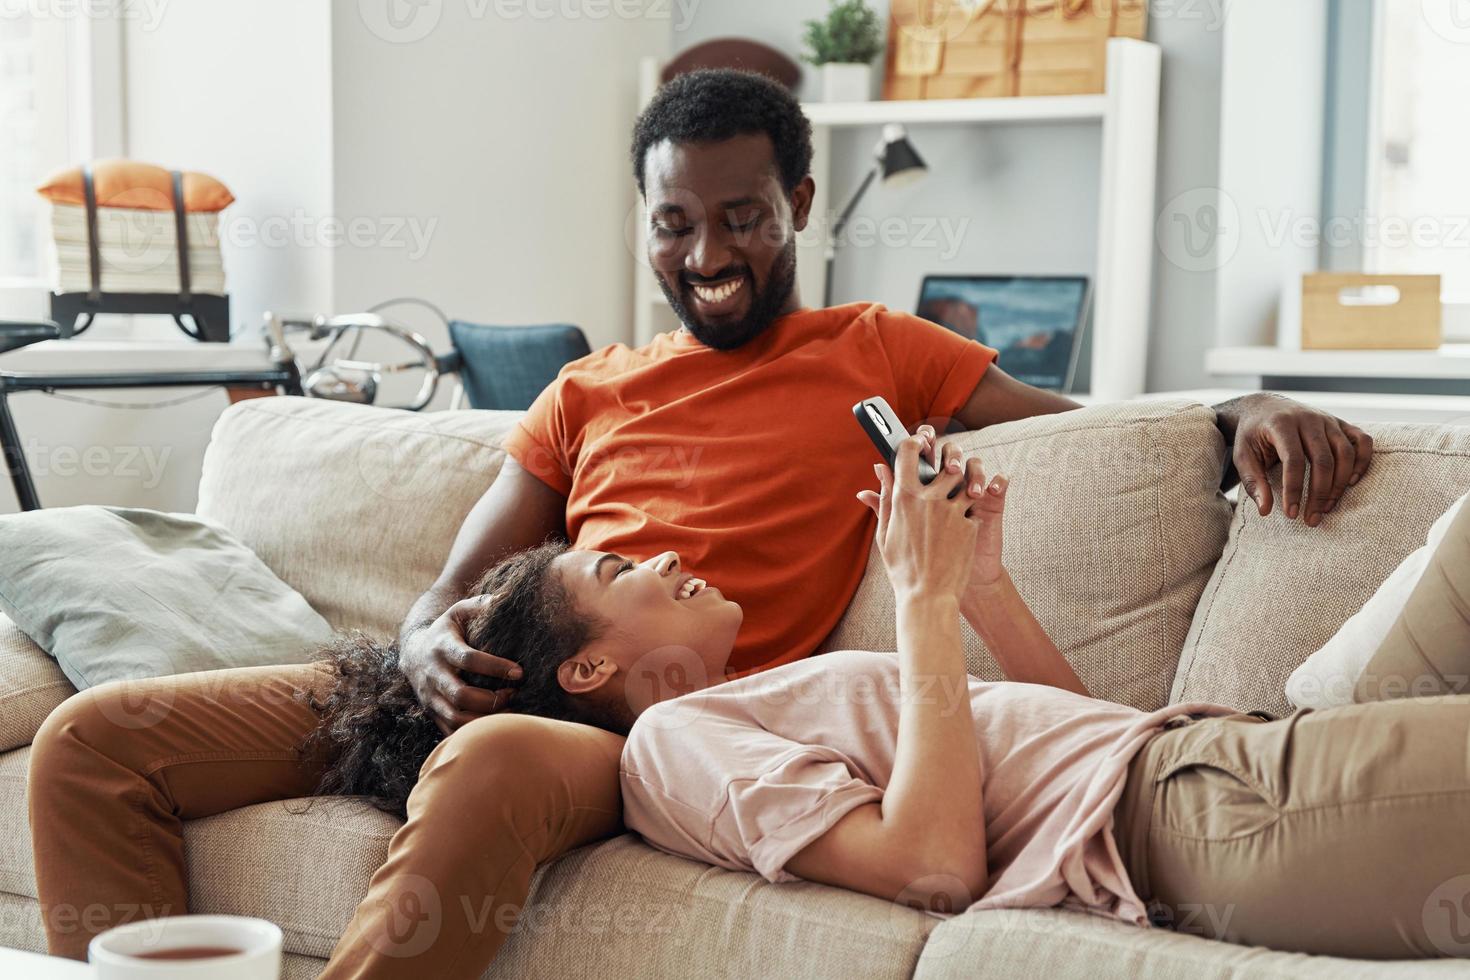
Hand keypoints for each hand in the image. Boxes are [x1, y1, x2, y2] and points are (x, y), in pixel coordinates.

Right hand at [400, 594, 522, 735]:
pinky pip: (451, 731)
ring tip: (509, 710)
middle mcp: (432, 674)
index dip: (495, 667)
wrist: (413, 652)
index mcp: (441, 647)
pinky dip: (474, 732)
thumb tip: (504, 598)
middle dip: (492, 699)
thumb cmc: (446, 630)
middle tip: (515, 694)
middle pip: (460, 694)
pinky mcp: (432, 712)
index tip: (520, 671)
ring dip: (485, 719)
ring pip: (455, 717)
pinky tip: (495, 725)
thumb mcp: (458, 611)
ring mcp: (430, 696)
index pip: (468, 659)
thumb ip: (480, 603)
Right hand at [856, 434, 995, 601]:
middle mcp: (929, 499)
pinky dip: (968, 512)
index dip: (915, 441)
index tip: (920, 442)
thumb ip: (884, 497)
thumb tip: (879, 468)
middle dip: (948, 463)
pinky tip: (960, 529)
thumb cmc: (902, 568)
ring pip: (964, 481)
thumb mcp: (885, 533)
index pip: (908, 451)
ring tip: (957, 499)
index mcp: (904, 497)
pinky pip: (971, 507)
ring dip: (963, 486)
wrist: (928, 597)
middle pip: (945, 462)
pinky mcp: (970, 524)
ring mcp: (952, 510)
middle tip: (947, 471)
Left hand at [1223, 393, 1372, 525]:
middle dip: (1319, 494)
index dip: (1294, 489)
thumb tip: (1265, 510)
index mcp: (1281, 425)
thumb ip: (1253, 482)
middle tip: (1312, 519)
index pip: (1294, 460)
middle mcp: (1308, 419)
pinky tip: (1352, 482)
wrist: (1265, 407)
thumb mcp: (1243, 456)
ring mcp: (1328, 419)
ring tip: (1327, 508)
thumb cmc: (1252, 435)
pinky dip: (1362, 461)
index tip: (1292, 514)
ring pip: (1345, 453)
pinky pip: (1362, 440)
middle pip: (1323, 460)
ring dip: (1340, 484)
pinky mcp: (1341, 423)